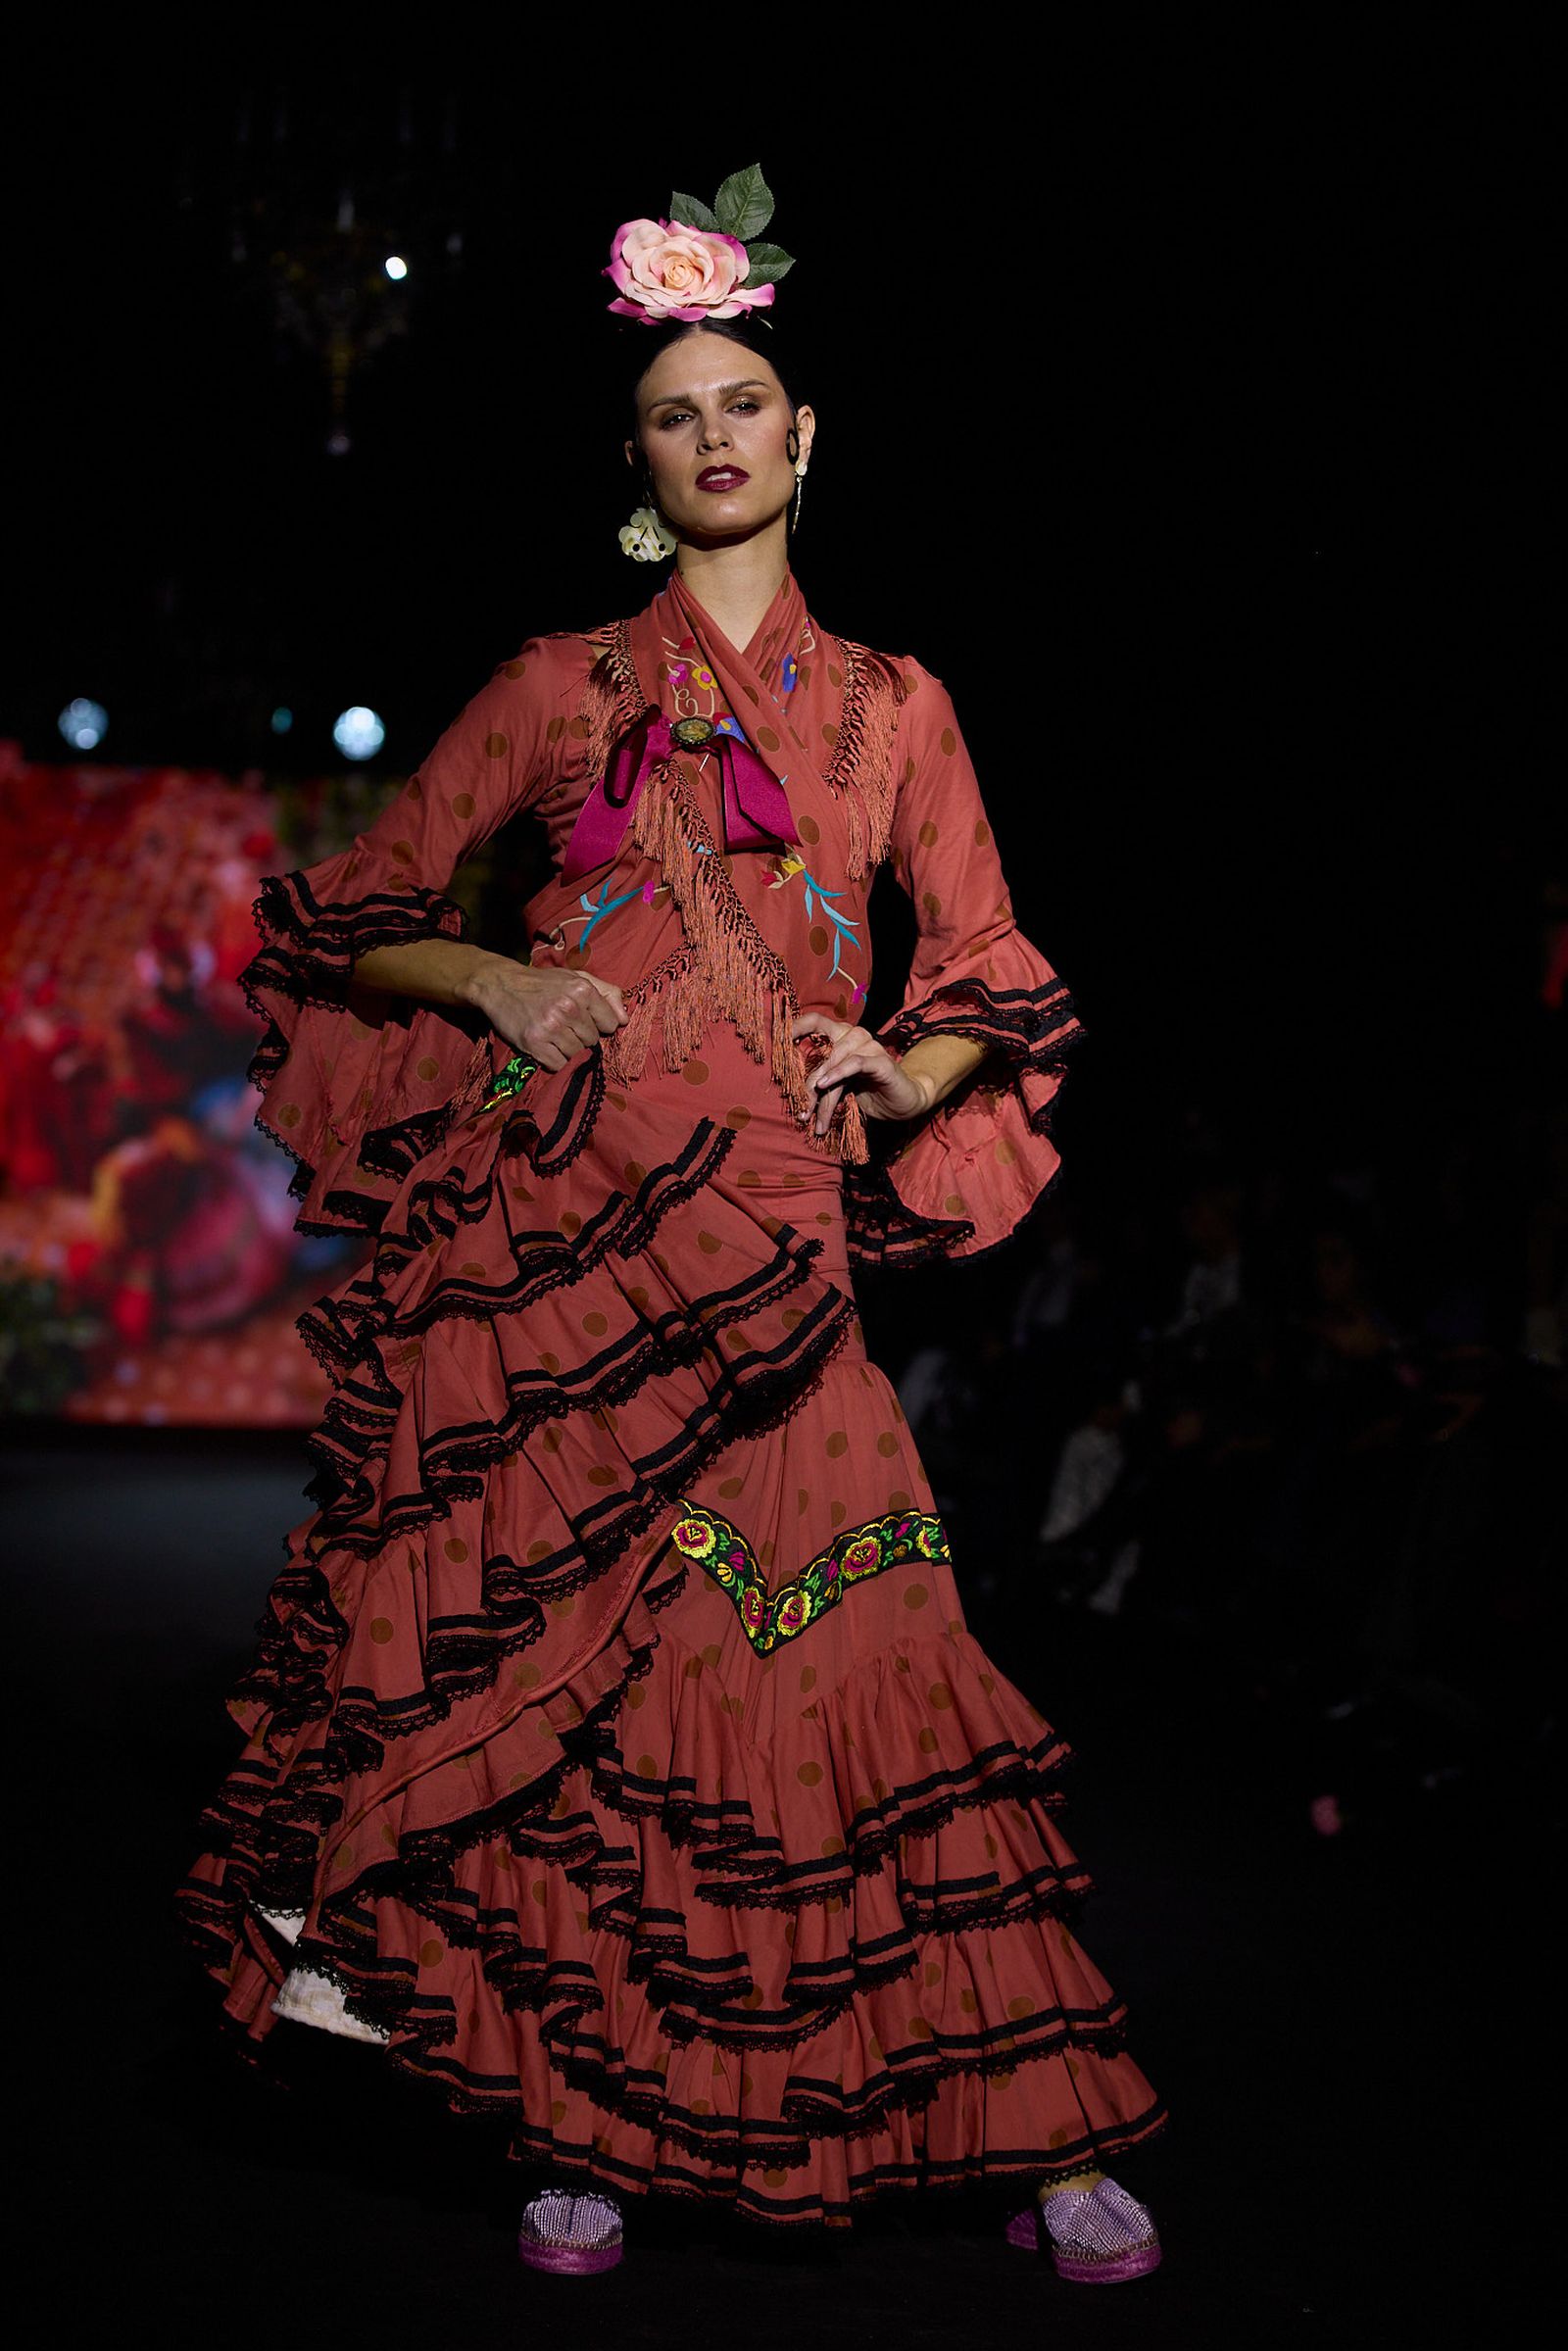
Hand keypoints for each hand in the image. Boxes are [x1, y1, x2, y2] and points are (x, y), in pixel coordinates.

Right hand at [468, 958, 627, 1073]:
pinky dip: (553, 1060)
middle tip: (562, 1024)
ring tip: (552, 1033)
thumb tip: (625, 1019)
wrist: (500, 984)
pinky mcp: (534, 1043)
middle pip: (592, 1041)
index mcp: (583, 990)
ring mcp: (551, 1026)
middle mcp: (569, 1007)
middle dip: (580, 1036)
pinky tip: (544, 1045)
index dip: (597, 1024)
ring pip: (576, 1054)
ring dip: (566, 1048)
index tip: (582, 1019)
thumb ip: (606, 993)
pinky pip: (558, 1065)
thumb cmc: (542, 983)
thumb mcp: (576, 977)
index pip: (609, 1024)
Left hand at [789, 1011, 934, 1136]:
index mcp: (840, 1036)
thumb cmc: (867, 1092)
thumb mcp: (836, 1085)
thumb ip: (819, 1079)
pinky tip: (825, 1085)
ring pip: (834, 1060)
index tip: (775, 1038)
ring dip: (820, 1089)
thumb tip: (789, 1089)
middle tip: (798, 1106)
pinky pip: (855, 1063)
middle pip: (821, 1047)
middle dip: (805, 1079)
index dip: (794, 1025)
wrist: (901, 1104)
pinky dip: (837, 1073)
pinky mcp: (881, 1061)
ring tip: (810, 1112)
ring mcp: (869, 1046)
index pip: (814, 1021)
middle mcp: (854, 1035)